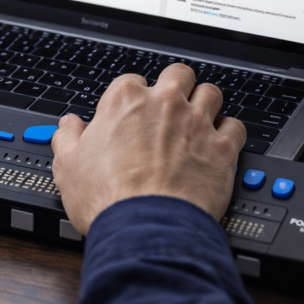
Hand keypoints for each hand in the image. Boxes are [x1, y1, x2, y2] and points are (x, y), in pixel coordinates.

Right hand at [50, 64, 245, 234]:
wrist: (147, 228)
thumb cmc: (108, 198)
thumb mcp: (68, 166)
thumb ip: (68, 138)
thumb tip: (68, 126)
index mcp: (125, 102)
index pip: (131, 81)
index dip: (131, 98)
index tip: (131, 114)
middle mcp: (164, 104)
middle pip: (178, 75)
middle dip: (176, 86)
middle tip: (171, 106)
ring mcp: (197, 123)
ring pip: (211, 93)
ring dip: (206, 103)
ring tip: (199, 119)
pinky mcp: (222, 148)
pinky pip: (236, 127)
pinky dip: (230, 133)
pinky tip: (221, 142)